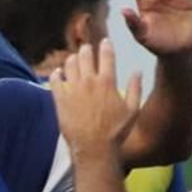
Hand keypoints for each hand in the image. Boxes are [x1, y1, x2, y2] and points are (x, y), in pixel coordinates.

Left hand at [50, 40, 142, 156]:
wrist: (94, 149)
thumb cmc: (116, 132)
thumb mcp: (133, 111)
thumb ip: (136, 89)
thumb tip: (138, 72)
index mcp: (107, 81)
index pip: (106, 54)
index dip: (105, 45)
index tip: (105, 42)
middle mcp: (89, 81)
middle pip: (85, 54)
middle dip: (86, 50)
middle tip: (86, 50)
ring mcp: (73, 89)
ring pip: (69, 63)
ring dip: (72, 60)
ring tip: (73, 61)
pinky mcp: (60, 99)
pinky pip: (54, 79)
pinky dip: (56, 74)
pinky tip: (59, 75)